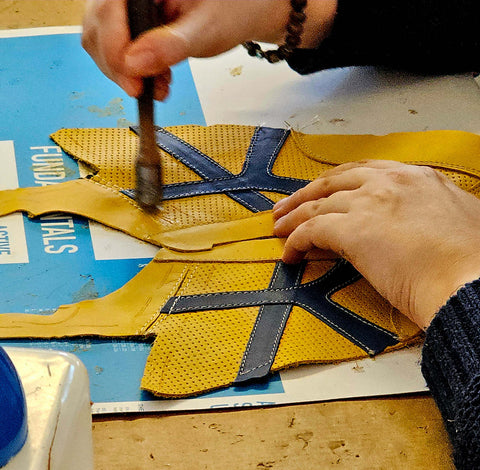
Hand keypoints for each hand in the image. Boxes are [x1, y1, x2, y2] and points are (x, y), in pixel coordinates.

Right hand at [81, 0, 336, 99]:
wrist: (243, 12)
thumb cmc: (232, 8)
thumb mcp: (204, 30)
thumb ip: (169, 46)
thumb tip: (134, 64)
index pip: (108, 9)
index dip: (113, 49)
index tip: (132, 82)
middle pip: (99, 26)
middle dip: (117, 65)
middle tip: (141, 90)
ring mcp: (130, 7)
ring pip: (104, 41)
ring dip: (125, 73)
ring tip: (156, 87)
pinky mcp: (134, 24)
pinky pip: (119, 49)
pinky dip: (134, 72)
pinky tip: (157, 82)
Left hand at [273, 160, 479, 328]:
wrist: (474, 282)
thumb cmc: (472, 262)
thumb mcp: (455, 219)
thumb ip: (426, 211)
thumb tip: (411, 223)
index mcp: (417, 178)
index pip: (364, 172)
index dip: (337, 183)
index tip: (323, 193)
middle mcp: (390, 182)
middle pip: (333, 181)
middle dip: (305, 194)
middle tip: (287, 207)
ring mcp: (370, 202)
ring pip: (317, 204)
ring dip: (293, 217)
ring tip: (279, 228)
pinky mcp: (354, 229)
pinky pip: (311, 230)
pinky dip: (295, 240)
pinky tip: (290, 252)